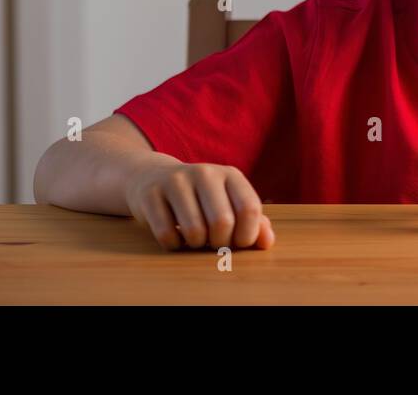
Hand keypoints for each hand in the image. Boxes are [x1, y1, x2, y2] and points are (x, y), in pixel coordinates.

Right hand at [124, 159, 274, 250]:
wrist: (153, 178)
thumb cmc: (201, 199)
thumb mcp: (229, 204)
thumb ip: (253, 223)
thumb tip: (267, 242)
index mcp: (230, 175)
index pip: (249, 209)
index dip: (246, 236)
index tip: (237, 242)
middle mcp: (205, 172)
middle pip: (222, 223)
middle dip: (220, 244)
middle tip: (213, 242)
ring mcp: (175, 181)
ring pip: (194, 231)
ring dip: (195, 245)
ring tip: (194, 236)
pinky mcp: (150, 194)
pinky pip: (166, 235)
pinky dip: (173, 244)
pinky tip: (173, 233)